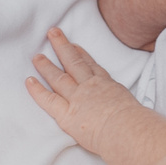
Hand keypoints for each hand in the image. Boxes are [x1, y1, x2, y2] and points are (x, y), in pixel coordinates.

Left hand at [25, 28, 146, 158]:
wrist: (128, 130)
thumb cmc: (137, 125)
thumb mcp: (135, 108)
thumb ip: (127, 107)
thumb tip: (133, 115)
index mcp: (109, 87)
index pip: (93, 68)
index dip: (83, 55)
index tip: (76, 46)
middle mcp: (91, 88)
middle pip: (74, 63)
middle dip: (63, 47)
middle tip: (53, 33)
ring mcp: (78, 98)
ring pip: (59, 77)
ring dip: (46, 65)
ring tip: (36, 56)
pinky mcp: (67, 114)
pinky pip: (48, 99)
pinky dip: (37, 90)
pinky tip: (29, 80)